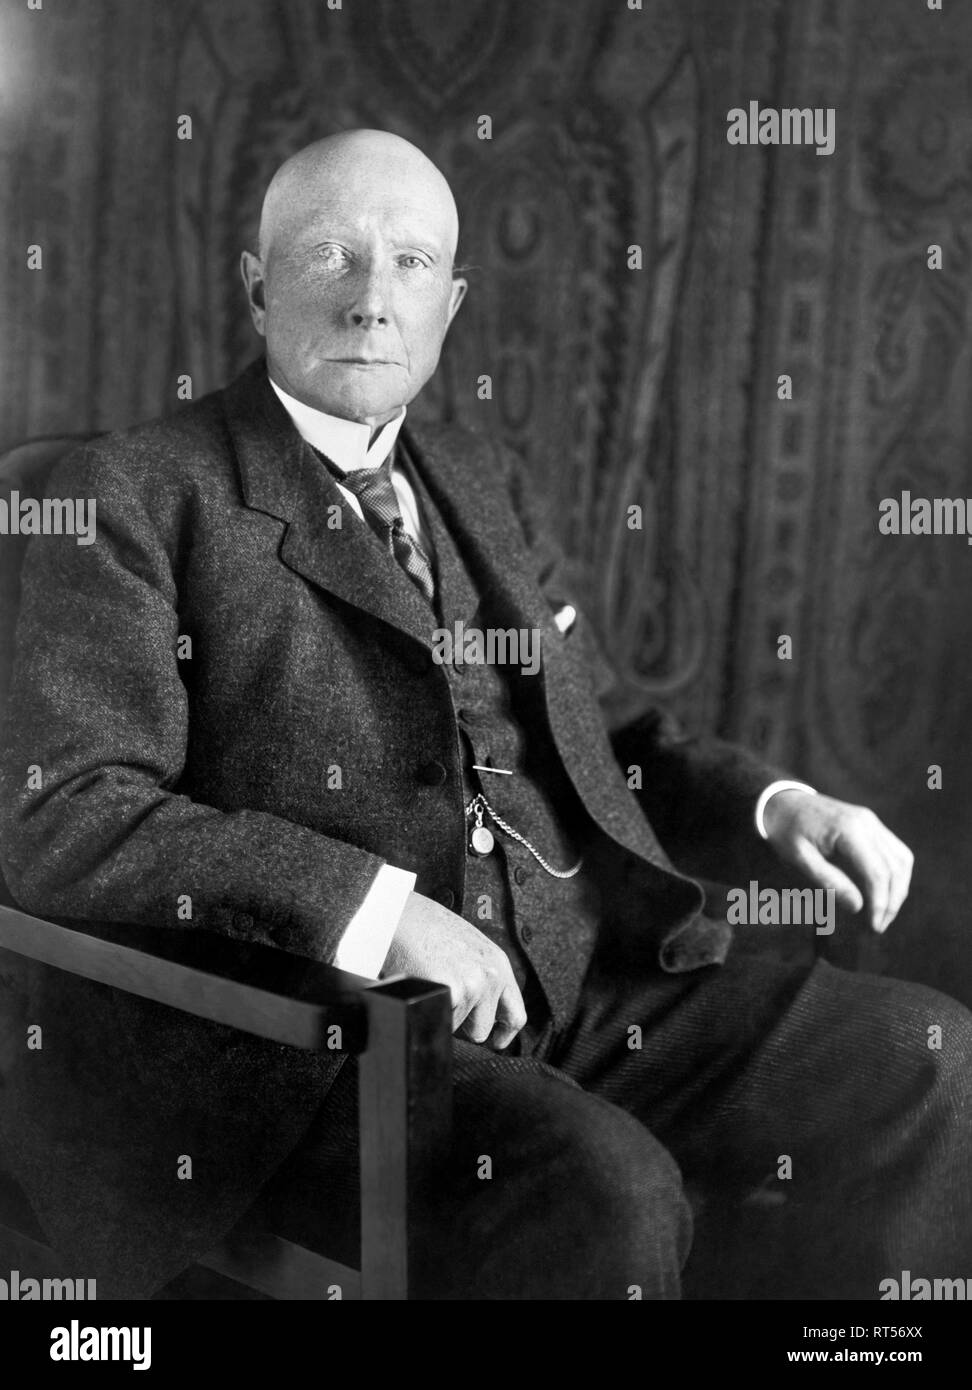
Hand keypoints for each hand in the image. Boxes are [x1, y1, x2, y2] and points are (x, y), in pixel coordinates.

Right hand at [382, 891, 526, 1048]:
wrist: (400, 913)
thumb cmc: (426, 929)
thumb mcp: (468, 948)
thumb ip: (481, 976)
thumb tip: (481, 1010)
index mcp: (497, 964)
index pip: (515, 1015)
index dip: (503, 1034)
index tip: (494, 1042)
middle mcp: (491, 975)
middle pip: (481, 1030)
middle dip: (461, 1025)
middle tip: (443, 1002)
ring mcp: (473, 984)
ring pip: (457, 1030)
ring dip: (442, 1017)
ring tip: (429, 987)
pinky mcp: (451, 991)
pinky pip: (440, 1023)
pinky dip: (428, 1012)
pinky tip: (421, 988)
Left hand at [762, 790, 913, 932]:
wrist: (783, 802)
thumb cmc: (787, 832)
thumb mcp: (798, 859)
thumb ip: (828, 882)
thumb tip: (858, 907)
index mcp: (849, 829)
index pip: (877, 872)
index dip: (880, 903)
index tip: (873, 927)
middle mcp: (867, 823)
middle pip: (895, 868)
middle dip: (891, 902)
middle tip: (878, 928)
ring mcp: (873, 822)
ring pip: (902, 860)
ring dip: (898, 890)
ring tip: (883, 915)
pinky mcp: (873, 825)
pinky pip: (895, 852)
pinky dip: (896, 875)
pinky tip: (885, 894)